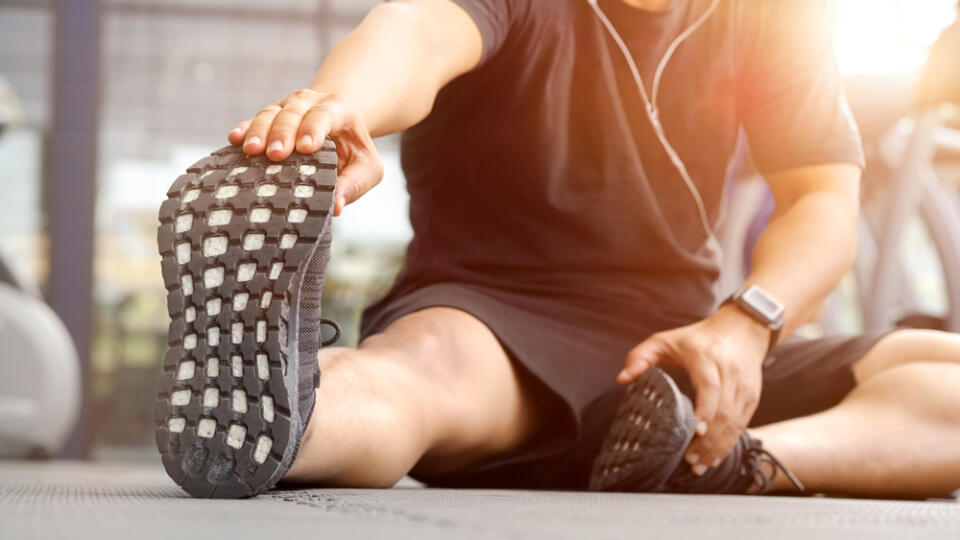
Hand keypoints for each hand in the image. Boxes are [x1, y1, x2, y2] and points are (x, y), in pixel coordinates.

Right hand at [227, 89, 382, 215]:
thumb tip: (336, 207)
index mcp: (339, 108)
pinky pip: (254, 119)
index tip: (306, 148)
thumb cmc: (355, 151)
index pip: (325, 114)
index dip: (314, 128)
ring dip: (260, 130)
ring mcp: (287, 106)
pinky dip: (245, 128)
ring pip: (271, 112)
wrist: (341, 128)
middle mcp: (310, 101)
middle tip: (275, 155)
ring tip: (251, 150)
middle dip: (283, 132)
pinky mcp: (270, 117)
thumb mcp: (367, 168)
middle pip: (294, 111)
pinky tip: (234, 139)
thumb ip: (355, 184)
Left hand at [618, 305, 768, 474]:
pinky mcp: (752, 397)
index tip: (696, 431)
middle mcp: (729, 372)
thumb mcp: (663, 340)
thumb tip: (622, 379)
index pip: (710, 386)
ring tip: (699, 465)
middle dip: (708, 439)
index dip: (706, 409)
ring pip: (735, 421)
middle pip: (724, 410)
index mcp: (705, 356)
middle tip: (690, 459)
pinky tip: (714, 458)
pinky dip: (729, 443)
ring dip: (718, 446)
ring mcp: (744, 386)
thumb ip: (639, 357)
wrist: (741, 330)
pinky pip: (742, 424)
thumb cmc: (695, 339)